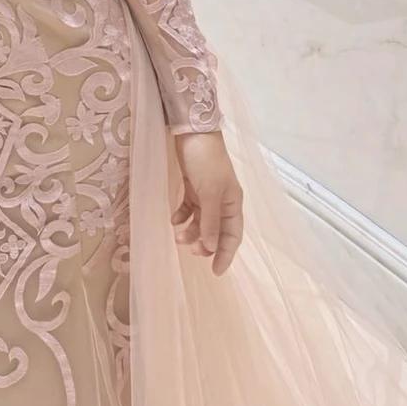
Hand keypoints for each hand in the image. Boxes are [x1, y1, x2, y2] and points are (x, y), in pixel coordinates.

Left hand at [169, 131, 243, 274]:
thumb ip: (210, 221)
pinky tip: (173, 220)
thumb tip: (212, 247)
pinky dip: (182, 216)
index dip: (226, 254)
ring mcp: (207, 194)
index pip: (233, 235)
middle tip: (189, 251)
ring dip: (191, 231)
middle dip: (205, 243)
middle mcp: (222, 201)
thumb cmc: (205, 161)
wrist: (193, 132)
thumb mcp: (209, 193)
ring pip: (201, 221)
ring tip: (177, 237)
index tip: (216, 272)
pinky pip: (189, 208)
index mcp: (233, 203)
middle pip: (217, 231)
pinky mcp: (193, 186)